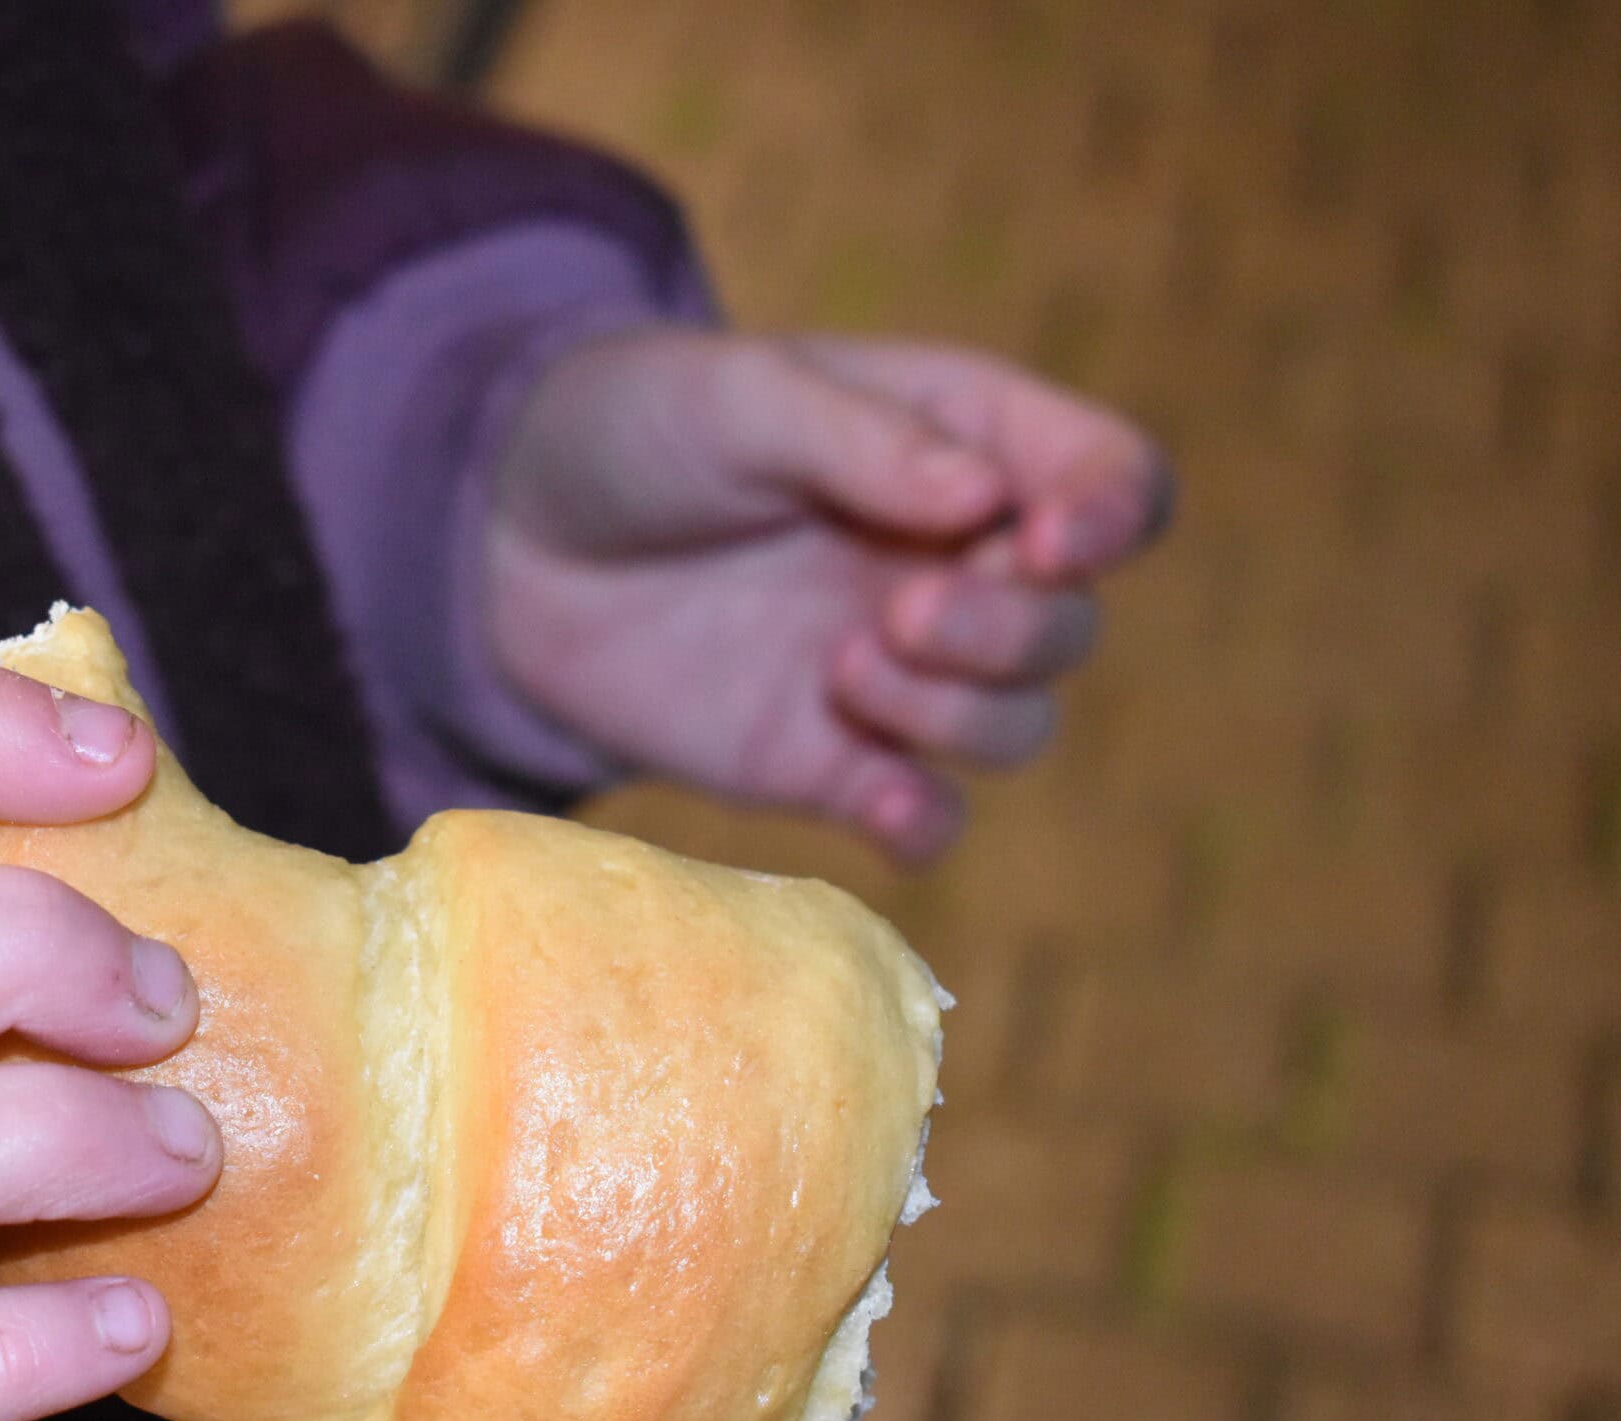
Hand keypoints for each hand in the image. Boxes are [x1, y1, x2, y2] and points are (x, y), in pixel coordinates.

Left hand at [484, 329, 1172, 860]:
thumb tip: (989, 498)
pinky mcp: (831, 761)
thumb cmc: (634, 428)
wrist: (506, 539)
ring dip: (957, 710)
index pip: (1114, 481)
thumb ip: (864, 440)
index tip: (1045, 539)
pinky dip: (924, 822)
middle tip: (894, 612)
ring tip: (840, 665)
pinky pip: (929, 817)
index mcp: (966, 441)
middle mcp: (956, 561)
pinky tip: (882, 805)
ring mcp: (899, 670)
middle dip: (1009, 629)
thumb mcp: (737, 398)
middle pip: (1072, 624)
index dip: (1113, 516)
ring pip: (1017, 725)